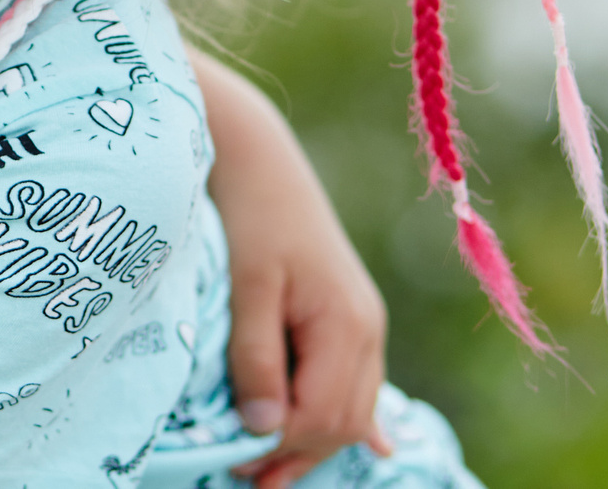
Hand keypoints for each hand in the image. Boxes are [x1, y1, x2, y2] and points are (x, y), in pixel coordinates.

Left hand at [190, 50, 390, 487]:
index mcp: (346, 324)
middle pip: (343, 420)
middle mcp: (366, 328)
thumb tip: (262, 428)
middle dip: (299, 454)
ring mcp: (362, 319)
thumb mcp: (246, 285)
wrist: (259, 152)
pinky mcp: (348, 311)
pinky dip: (347, 414)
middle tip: (246, 477)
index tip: (234, 463)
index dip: (283, 448)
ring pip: (351, 405)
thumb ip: (255, 357)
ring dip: (314, 439)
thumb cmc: (250, 212)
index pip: (323, 415)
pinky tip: (373, 448)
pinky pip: (357, 379)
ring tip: (271, 469)